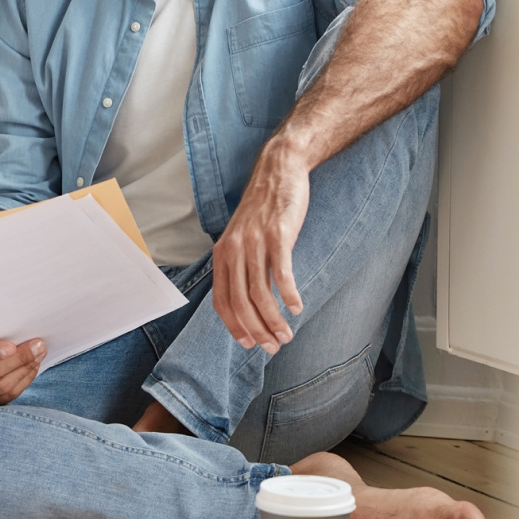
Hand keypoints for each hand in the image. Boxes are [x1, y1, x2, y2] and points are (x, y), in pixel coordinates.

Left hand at [212, 144, 308, 352]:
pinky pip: (281, 272)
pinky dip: (288, 294)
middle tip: (272, 348)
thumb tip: (247, 300)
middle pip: (240, 302)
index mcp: (222, 254)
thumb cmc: (264, 209)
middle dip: (256, 330)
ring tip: (286, 335)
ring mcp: (255, 242)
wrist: (278, 170)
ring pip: (260, 292)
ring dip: (273, 319)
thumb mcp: (242, 237)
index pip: (221, 300)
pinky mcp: (278, 234)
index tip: (248, 343)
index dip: (234, 326)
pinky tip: (296, 308)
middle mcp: (234, 250)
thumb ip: (240, 265)